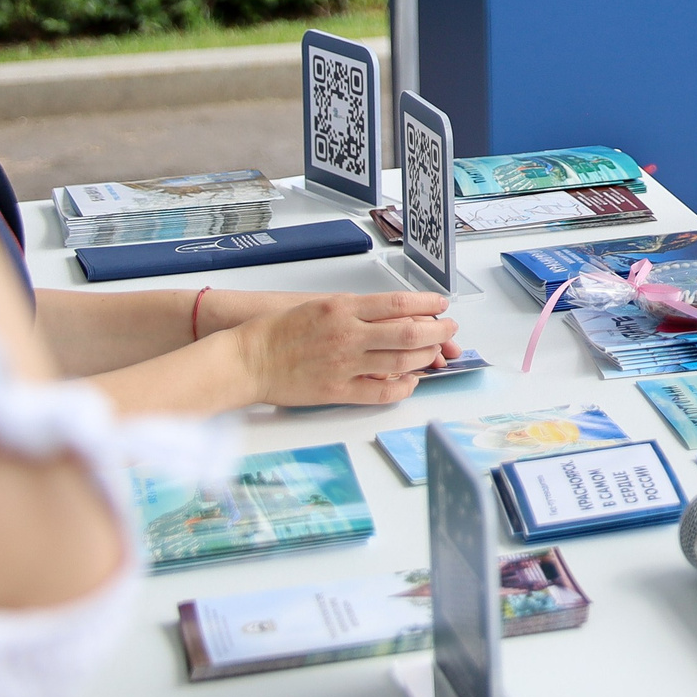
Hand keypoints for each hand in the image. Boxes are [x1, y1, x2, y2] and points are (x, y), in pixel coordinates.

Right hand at [229, 292, 460, 406]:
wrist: (248, 359)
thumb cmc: (278, 330)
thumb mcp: (321, 305)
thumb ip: (356, 309)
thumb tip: (393, 312)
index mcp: (343, 308)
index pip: (398, 303)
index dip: (427, 304)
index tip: (441, 304)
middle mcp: (348, 335)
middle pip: (408, 333)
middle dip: (437, 331)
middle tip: (449, 329)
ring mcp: (344, 364)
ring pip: (400, 362)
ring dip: (425, 357)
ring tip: (435, 353)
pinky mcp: (337, 391)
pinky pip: (381, 392)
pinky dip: (403, 387)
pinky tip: (411, 381)